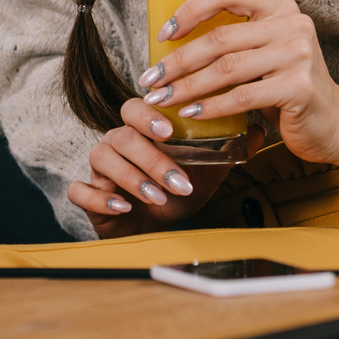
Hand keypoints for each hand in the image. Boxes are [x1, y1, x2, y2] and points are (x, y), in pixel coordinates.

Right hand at [66, 98, 240, 237]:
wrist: (152, 230)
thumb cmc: (173, 194)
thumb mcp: (204, 174)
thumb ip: (226, 152)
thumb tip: (258, 129)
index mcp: (140, 132)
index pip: (135, 108)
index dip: (148, 115)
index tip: (169, 129)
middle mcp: (116, 143)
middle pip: (121, 135)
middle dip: (149, 155)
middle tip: (174, 176)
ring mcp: (99, 169)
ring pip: (102, 159)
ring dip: (133, 178)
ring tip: (159, 197)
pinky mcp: (87, 195)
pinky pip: (80, 190)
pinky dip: (100, 198)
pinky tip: (123, 206)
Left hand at [142, 0, 338, 182]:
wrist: (337, 123)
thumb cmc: (290, 88)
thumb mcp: (265, 53)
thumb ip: (234, 41)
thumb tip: (172, 44)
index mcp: (279, 7)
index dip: (190, 9)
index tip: (163, 34)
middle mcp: (291, 24)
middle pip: (219, 38)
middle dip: (177, 61)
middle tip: (150, 79)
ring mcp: (298, 54)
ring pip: (226, 68)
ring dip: (186, 86)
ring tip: (161, 98)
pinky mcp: (299, 87)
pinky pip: (241, 96)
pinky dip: (211, 106)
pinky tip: (191, 114)